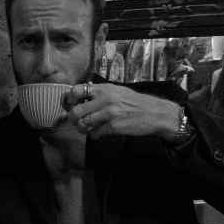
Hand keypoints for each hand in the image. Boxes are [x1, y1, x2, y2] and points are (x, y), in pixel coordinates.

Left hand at [66, 82, 180, 140]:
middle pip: (76, 111)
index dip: (69, 99)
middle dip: (73, 119)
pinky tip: (98, 133)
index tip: (71, 105)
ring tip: (87, 129)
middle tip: (76, 122)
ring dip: (82, 128)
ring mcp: (108, 113)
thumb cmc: (135, 102)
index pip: (77, 90)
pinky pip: (95, 133)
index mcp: (104, 89)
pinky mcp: (113, 126)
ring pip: (84, 123)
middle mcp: (104, 99)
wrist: (154, 113)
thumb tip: (82, 98)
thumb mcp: (117, 91)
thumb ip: (100, 94)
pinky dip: (94, 135)